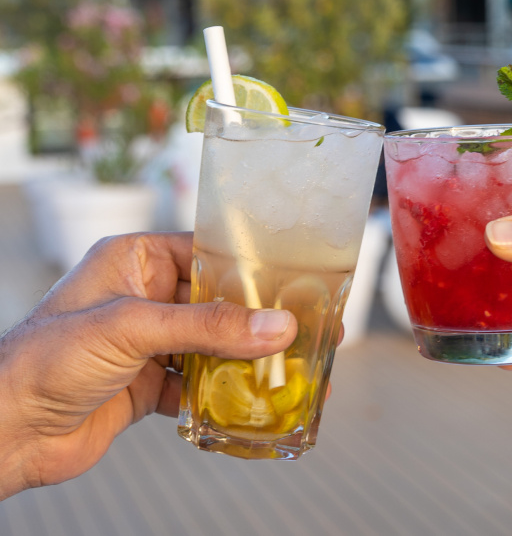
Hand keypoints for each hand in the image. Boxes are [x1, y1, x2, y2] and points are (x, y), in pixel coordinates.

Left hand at [0, 232, 297, 498]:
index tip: (297, 282)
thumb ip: (208, 326)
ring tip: (293, 370)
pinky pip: (198, 383)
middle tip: (307, 330)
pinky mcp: (149, 383)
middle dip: (259, 321)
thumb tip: (277, 327)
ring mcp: (148, 343)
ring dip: (247, 361)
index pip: (207, 254)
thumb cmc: (47, 358)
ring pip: (212, 345)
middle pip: (218, 303)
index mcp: (136, 261)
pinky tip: (252, 404)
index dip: (251, 269)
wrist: (6, 430)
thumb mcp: (133, 327)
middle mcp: (145, 297)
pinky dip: (223, 395)